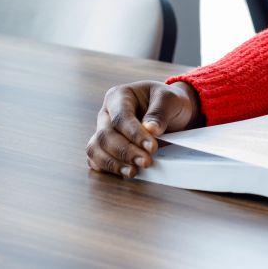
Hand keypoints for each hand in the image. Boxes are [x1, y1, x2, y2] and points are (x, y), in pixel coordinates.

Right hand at [86, 80, 200, 177]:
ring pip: (96, 149)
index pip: (120, 117)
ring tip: (134, 171)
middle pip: (105, 135)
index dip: (134, 134)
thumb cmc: (168, 102)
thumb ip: (160, 112)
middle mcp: (106, 113)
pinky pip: (96, 160)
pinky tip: (124, 172)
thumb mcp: (171, 99)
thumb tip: (150, 129)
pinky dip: (107, 168)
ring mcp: (103, 130)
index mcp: (119, 96)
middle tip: (146, 162)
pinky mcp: (104, 147)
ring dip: (114, 163)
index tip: (152, 147)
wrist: (171, 111)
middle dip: (125, 152)